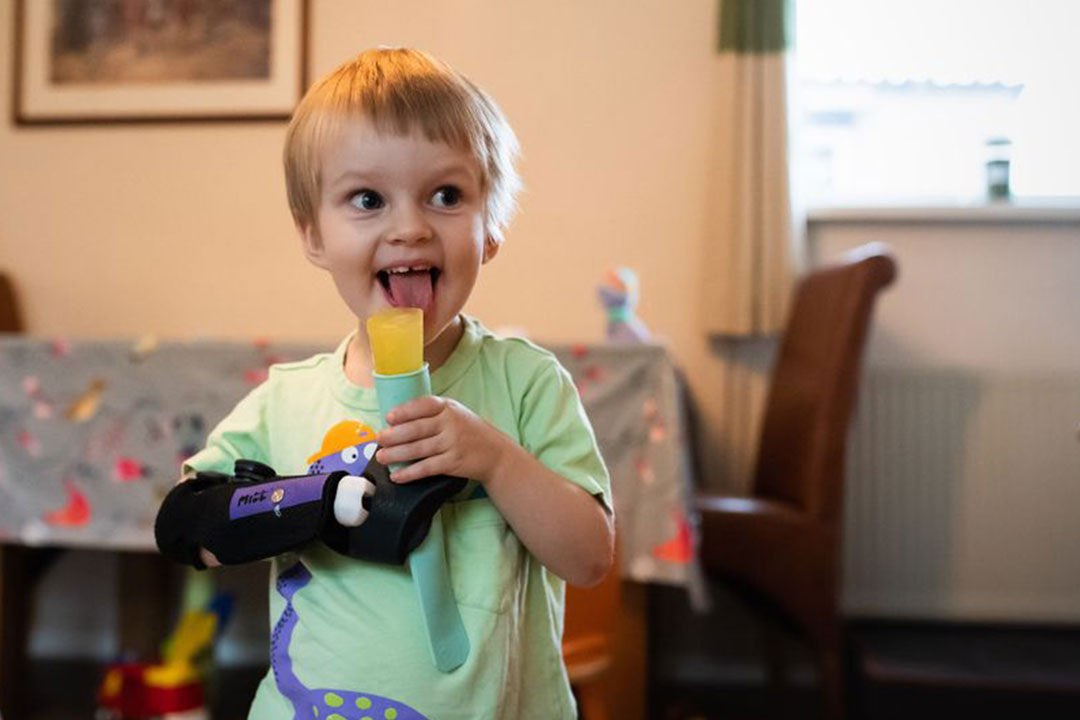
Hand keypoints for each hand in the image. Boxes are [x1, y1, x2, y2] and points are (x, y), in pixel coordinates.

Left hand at [374, 396, 513, 483]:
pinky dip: (410, 473)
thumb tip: (396, 421)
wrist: (496, 453)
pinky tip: (398, 476)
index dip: (404, 411)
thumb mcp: (455, 413)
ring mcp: (452, 443)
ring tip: (381, 457)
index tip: (389, 417)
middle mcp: (450, 423)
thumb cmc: (469, 432)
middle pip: (416, 429)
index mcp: (448, 408)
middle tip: (379, 440)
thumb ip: (432, 413)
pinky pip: (427, 468)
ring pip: (418, 449)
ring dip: (396, 454)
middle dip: (394, 435)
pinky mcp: (453, 463)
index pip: (423, 405)